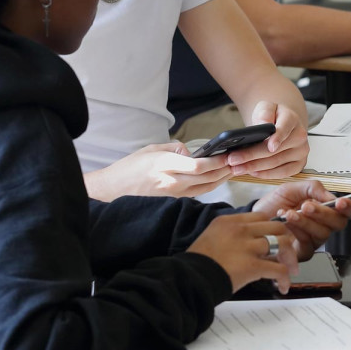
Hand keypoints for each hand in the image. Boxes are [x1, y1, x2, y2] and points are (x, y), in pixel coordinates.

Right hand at [85, 142, 232, 201]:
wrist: (113, 189)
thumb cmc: (131, 167)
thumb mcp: (152, 149)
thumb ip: (175, 148)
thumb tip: (192, 153)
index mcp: (165, 165)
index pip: (198, 166)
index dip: (216, 161)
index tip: (227, 154)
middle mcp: (170, 181)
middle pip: (206, 178)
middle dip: (224, 170)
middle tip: (237, 161)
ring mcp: (172, 194)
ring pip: (204, 188)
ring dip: (221, 179)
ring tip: (232, 169)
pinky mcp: (173, 201)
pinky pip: (196, 193)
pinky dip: (210, 186)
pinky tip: (217, 179)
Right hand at [186, 211, 297, 293]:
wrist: (188, 280)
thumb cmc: (196, 264)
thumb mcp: (210, 238)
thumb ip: (229, 236)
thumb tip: (247, 244)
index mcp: (229, 221)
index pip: (261, 216)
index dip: (272, 227)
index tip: (276, 237)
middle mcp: (240, 229)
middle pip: (277, 226)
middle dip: (286, 240)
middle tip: (287, 253)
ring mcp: (247, 246)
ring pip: (282, 244)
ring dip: (289, 259)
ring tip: (290, 270)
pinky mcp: (253, 266)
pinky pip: (278, 269)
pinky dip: (284, 278)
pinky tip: (282, 286)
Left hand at [226, 102, 307, 178]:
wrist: (282, 124)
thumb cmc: (272, 117)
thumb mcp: (266, 108)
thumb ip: (265, 113)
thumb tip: (263, 125)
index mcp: (292, 119)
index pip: (284, 128)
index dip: (278, 138)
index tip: (270, 146)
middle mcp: (300, 136)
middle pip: (275, 150)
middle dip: (251, 156)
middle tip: (233, 160)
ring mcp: (301, 152)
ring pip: (276, 163)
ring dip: (254, 168)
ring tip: (237, 168)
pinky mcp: (299, 164)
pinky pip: (282, 173)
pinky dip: (266, 174)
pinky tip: (253, 173)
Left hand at [253, 180, 350, 257]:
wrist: (255, 218)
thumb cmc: (273, 205)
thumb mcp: (291, 189)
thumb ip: (312, 188)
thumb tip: (330, 195)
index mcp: (323, 209)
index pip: (345, 211)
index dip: (348, 207)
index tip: (341, 203)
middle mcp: (322, 225)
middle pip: (338, 223)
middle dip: (324, 213)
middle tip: (307, 206)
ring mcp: (313, 239)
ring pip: (323, 233)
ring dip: (307, 221)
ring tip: (290, 213)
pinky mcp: (303, 251)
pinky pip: (309, 244)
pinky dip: (298, 231)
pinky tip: (286, 222)